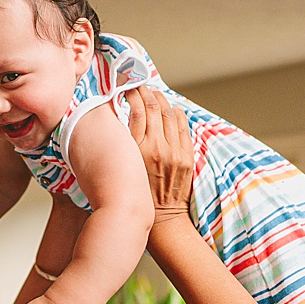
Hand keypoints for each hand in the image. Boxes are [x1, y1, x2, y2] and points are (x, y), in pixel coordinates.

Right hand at [123, 88, 193, 224]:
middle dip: (147, 92)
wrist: (162, 218)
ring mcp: (175, 151)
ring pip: (170, 114)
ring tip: (155, 94)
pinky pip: (184, 127)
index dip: (133, 93)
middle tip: (140, 85)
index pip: (137, 109)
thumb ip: (123, 143)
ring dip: (162, 100)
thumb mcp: (124, 166)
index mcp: (138, 149)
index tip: (127, 87)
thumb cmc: (137, 194)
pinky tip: (172, 108)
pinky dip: (178, 114)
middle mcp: (157, 147)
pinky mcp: (186, 157)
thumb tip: (118, 118)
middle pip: (154, 107)